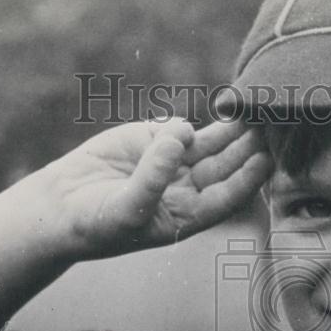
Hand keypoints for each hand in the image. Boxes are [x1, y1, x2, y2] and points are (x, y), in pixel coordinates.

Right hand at [30, 118, 272, 259]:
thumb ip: (154, 177)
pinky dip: (197, 120)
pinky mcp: (154, 140)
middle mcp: (189, 190)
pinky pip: (180, 128)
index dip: (248, 178)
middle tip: (270, 125)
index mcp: (189, 216)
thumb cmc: (96, 223)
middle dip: (247, 147)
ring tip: (255, 109)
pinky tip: (225, 107)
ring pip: (211, 143)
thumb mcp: (127, 210)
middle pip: (226, 166)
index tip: (265, 158)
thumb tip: (182, 133)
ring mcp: (174, 163)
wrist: (60, 206)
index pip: (227, 196)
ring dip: (233, 129)